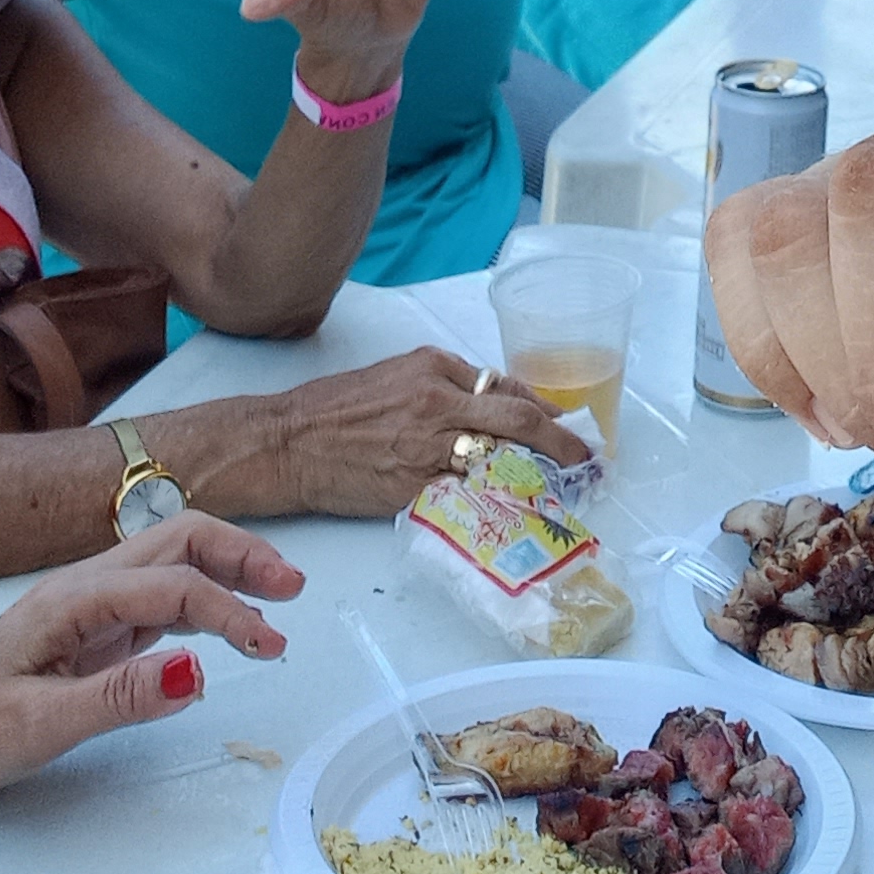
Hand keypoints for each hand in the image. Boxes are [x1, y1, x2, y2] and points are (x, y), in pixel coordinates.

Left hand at [0, 513, 305, 843]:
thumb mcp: (42, 725)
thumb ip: (122, 696)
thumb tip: (197, 668)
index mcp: (72, 597)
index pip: (174, 586)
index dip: (230, 610)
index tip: (271, 646)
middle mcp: (83, 587)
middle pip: (179, 541)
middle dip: (242, 556)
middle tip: (293, 590)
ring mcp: (87, 608)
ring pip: (171, 564)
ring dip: (226, 573)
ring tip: (274, 601)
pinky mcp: (88, 634)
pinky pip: (156, 600)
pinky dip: (201, 602)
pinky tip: (219, 626)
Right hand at [211, 345, 592, 513]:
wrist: (287, 443)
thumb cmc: (334, 409)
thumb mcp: (394, 376)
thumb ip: (441, 386)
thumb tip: (487, 405)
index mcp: (432, 367)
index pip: (502, 387)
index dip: (540, 408)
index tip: (563, 424)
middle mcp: (436, 402)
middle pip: (516, 418)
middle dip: (559, 439)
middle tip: (585, 456)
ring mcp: (426, 446)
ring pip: (498, 458)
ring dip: (532, 473)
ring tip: (557, 486)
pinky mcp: (413, 485)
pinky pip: (465, 493)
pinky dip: (491, 498)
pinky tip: (510, 507)